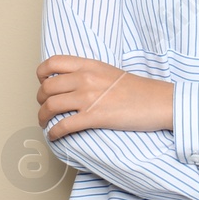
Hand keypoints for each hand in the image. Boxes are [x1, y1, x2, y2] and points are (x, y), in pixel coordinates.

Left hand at [35, 55, 172, 138]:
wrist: (158, 101)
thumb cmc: (138, 90)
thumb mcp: (110, 72)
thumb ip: (90, 73)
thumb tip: (72, 84)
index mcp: (89, 65)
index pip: (53, 63)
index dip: (41, 74)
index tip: (42, 84)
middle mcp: (86, 79)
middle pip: (47, 87)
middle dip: (40, 100)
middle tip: (44, 108)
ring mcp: (89, 98)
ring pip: (50, 106)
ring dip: (42, 117)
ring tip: (45, 123)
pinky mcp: (94, 117)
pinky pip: (64, 126)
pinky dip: (54, 133)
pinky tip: (54, 136)